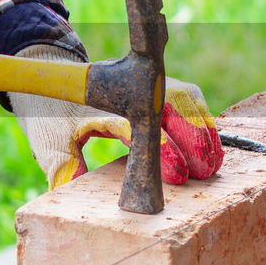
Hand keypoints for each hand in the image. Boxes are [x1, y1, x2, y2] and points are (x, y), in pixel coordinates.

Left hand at [8, 45, 222, 188]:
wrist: (58, 75)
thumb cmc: (57, 114)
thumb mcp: (51, 140)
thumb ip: (63, 165)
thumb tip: (69, 189)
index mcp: (105, 106)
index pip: (140, 129)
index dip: (164, 152)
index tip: (179, 174)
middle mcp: (132, 92)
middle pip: (173, 111)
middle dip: (192, 143)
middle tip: (202, 173)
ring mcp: (148, 85)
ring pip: (186, 102)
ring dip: (202, 132)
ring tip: (213, 164)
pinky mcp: (159, 85)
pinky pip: (189, 98)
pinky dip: (203, 119)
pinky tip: (212, 146)